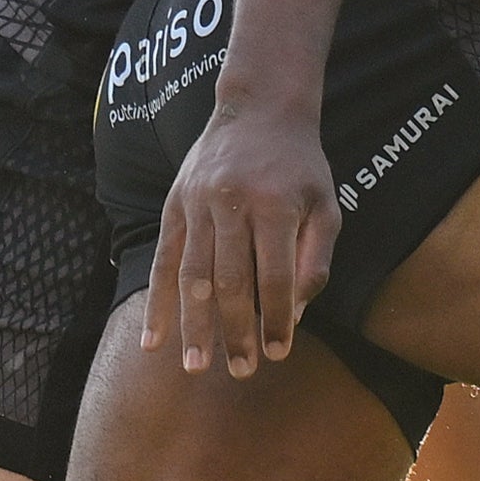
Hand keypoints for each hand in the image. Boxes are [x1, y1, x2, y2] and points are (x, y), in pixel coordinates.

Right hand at [145, 104, 337, 377]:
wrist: (260, 109)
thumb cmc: (300, 167)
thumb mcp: (326, 207)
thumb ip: (314, 261)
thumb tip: (293, 316)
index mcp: (275, 205)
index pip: (274, 276)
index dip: (275, 318)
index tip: (277, 354)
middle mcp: (232, 203)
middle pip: (230, 281)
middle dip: (235, 332)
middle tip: (240, 371)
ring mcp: (198, 203)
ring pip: (192, 275)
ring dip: (193, 326)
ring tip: (194, 366)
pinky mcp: (175, 204)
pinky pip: (163, 260)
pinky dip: (157, 302)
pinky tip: (153, 339)